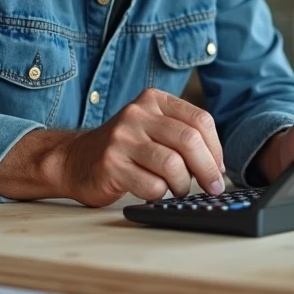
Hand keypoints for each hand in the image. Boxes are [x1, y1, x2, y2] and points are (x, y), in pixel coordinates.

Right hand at [61, 89, 225, 205]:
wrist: (75, 159)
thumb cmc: (124, 148)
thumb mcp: (152, 127)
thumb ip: (182, 135)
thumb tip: (218, 166)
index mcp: (153, 100)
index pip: (200, 120)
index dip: (216, 149)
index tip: (219, 169)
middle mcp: (137, 114)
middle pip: (189, 141)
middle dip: (208, 170)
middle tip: (213, 187)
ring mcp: (121, 139)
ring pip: (172, 165)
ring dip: (183, 185)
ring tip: (178, 190)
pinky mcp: (111, 165)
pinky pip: (152, 185)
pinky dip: (160, 194)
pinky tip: (154, 191)